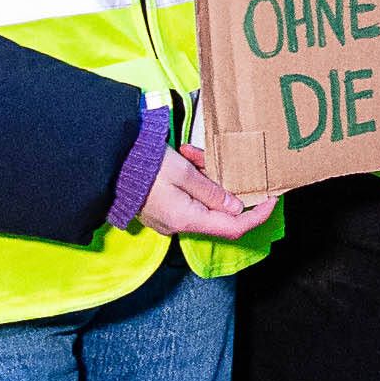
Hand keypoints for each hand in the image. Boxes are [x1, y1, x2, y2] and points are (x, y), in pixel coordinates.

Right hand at [138, 141, 275, 242]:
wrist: (108, 163)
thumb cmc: (144, 167)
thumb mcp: (185, 173)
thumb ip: (213, 192)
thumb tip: (235, 206)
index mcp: (188, 219)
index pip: (233, 227)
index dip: (257, 214)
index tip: (272, 198)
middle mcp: (179, 224)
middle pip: (218, 212)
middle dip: (225, 185)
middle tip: (219, 160)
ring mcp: (168, 218)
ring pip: (202, 200)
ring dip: (205, 177)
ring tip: (193, 153)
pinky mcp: (160, 209)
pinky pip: (186, 197)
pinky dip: (191, 179)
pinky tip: (183, 157)